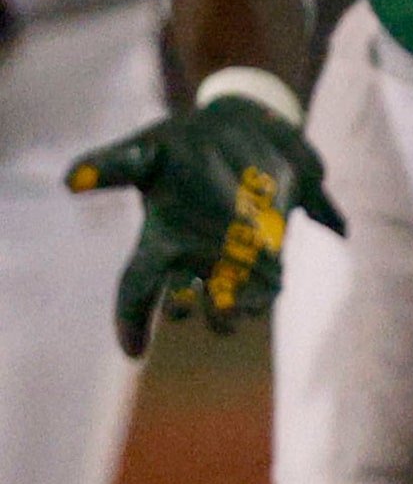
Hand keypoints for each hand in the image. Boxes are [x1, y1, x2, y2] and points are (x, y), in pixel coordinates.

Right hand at [69, 93, 344, 357]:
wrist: (247, 131)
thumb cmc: (187, 144)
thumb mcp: (147, 151)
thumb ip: (114, 166)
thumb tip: (69, 181)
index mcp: (159, 240)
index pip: (136, 289)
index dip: (131, 322)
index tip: (134, 352)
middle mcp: (193, 258)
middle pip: (184, 303)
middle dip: (187, 308)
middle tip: (187, 304)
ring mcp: (233, 261)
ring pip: (228, 305)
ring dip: (232, 311)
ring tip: (235, 307)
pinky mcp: (271, 256)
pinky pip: (268, 289)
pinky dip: (266, 293)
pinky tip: (269, 286)